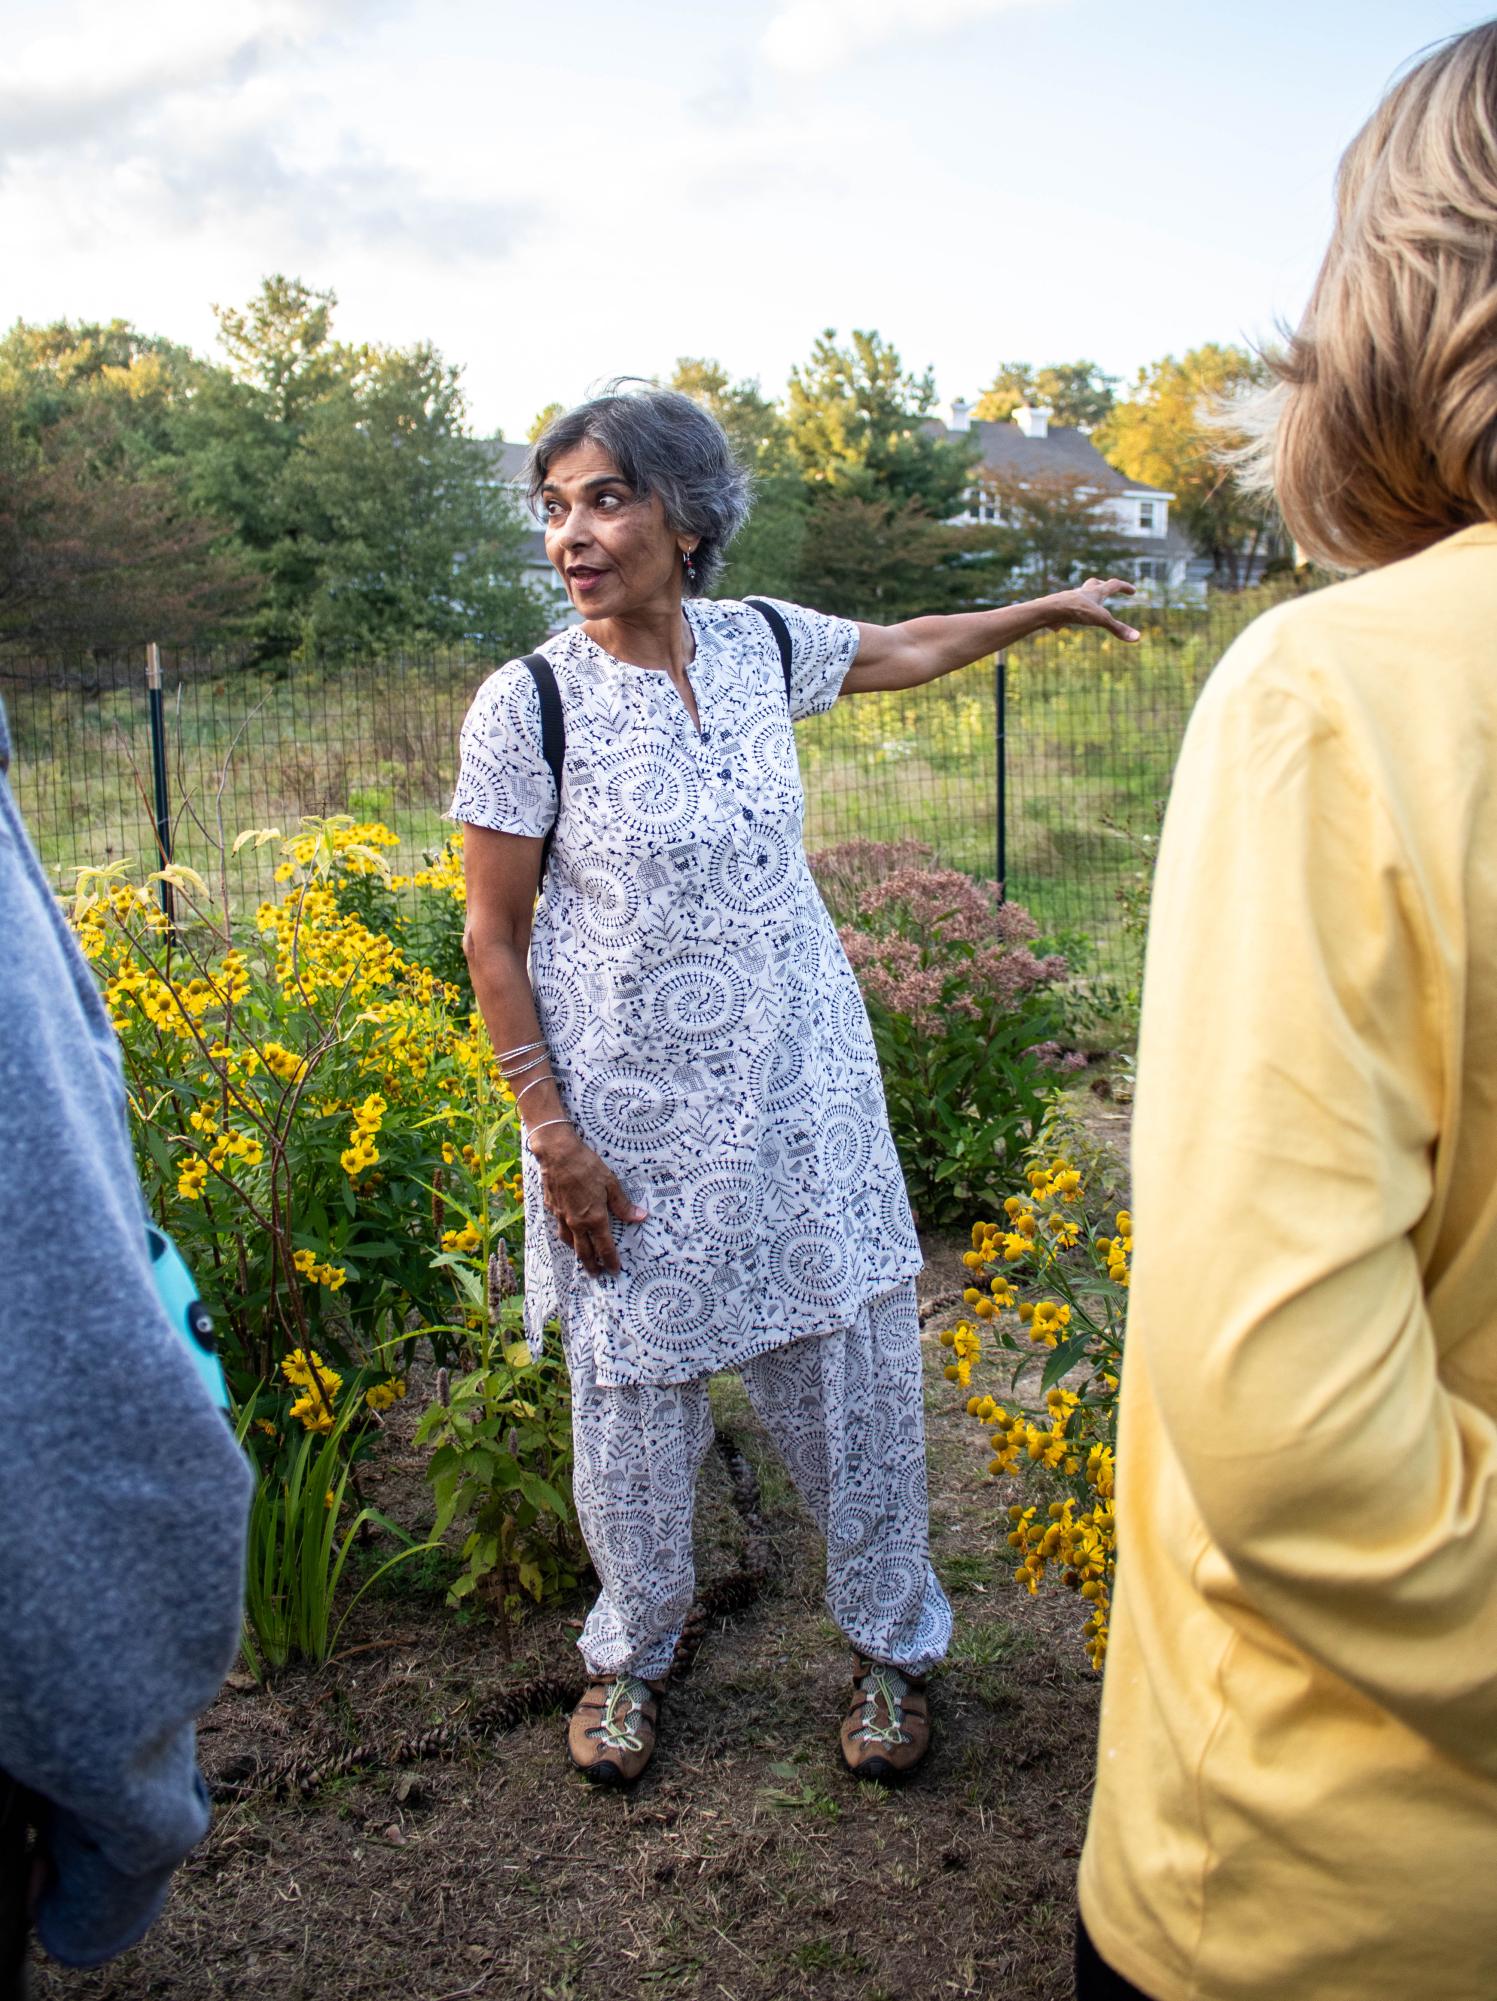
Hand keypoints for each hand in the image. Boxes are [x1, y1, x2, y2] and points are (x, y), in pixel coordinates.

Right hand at [529, 1126, 646, 1276]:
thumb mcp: (610, 1183)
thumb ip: (623, 1205)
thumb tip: (639, 1217)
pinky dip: (566, 1236)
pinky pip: (559, 1228)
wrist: (557, 1154)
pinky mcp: (552, 1208)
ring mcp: (562, 1216)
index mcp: (594, 1218)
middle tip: (597, 1274)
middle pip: (584, 1252)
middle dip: (592, 1265)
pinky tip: (568, 1233)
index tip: (615, 1270)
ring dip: (577, 1253)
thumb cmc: (586, 1166)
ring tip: (582, 1258)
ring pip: (569, 1242)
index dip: (610, 1261)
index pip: (604, 1248)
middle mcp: (577, 1223)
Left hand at [1039, 577, 1140, 641]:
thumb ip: (1118, 629)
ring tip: (1085, 610)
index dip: (1125, 587)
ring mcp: (1069, 599)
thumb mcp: (1101, 620)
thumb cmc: (1076, 611)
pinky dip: (1065, 616)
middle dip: (1102, 585)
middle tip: (1106, 588)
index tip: (1133, 591)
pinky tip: (1059, 628)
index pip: (1114, 585)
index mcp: (1095, 592)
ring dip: (1084, 600)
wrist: (1049, 609)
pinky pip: (1062, 611)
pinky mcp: (1058, 608)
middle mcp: (1082, 593)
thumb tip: (1138, 638)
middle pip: (1094, 584)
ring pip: (1078, 596)